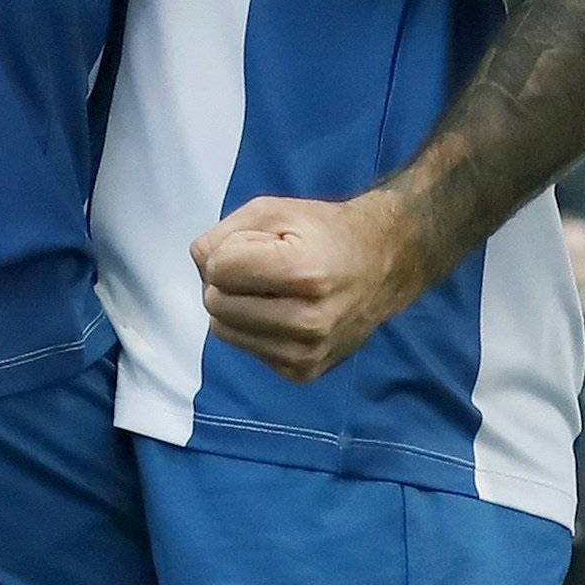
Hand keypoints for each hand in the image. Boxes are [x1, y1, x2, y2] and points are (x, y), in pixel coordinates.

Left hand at [191, 189, 422, 383]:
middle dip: (229, 280)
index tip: (262, 244)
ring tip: (272, 291)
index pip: (218, 269)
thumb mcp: (273, 210)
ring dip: (236, 307)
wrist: (383, 265)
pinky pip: (246, 349)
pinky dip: (255, 329)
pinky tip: (284, 312)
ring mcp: (306, 354)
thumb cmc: (325, 232)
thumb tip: (200, 265)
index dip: (232, 248)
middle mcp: (307, 322)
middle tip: (264, 268)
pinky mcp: (303, 373)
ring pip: (223, 331)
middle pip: (215, 303)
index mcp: (304, 273)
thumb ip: (224, 232)